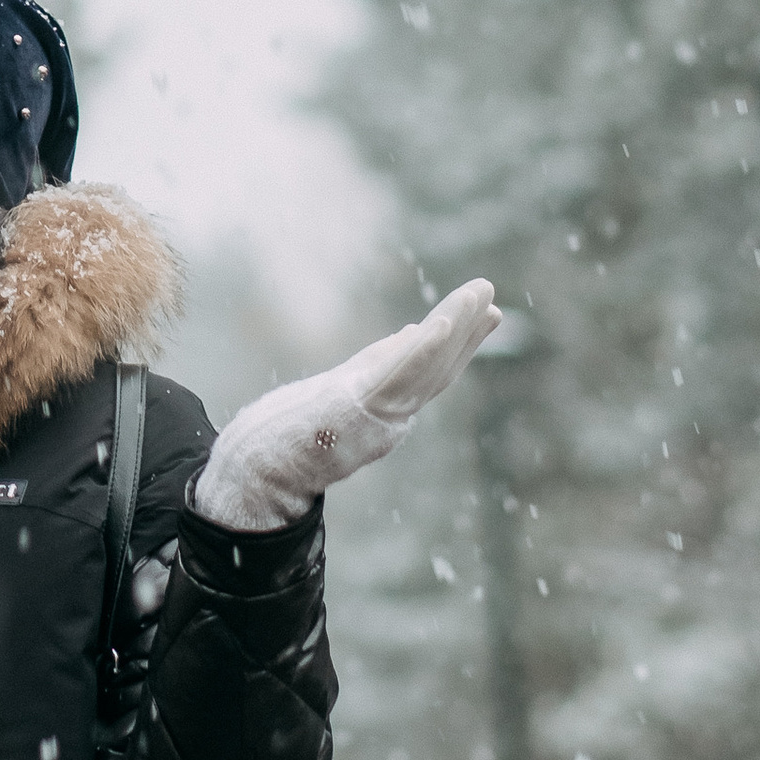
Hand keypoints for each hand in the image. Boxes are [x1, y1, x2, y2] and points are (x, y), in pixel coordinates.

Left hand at [191, 280, 503, 533]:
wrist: (268, 465)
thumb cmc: (300, 432)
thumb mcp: (346, 388)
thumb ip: (379, 365)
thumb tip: (410, 334)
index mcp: (388, 400)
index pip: (435, 366)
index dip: (464, 340)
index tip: (489, 310)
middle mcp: (392, 407)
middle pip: (440, 364)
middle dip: (468, 329)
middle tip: (490, 293)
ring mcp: (381, 409)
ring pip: (427, 365)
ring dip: (456, 329)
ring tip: (480, 296)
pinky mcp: (363, 406)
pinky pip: (399, 375)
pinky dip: (424, 351)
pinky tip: (441, 324)